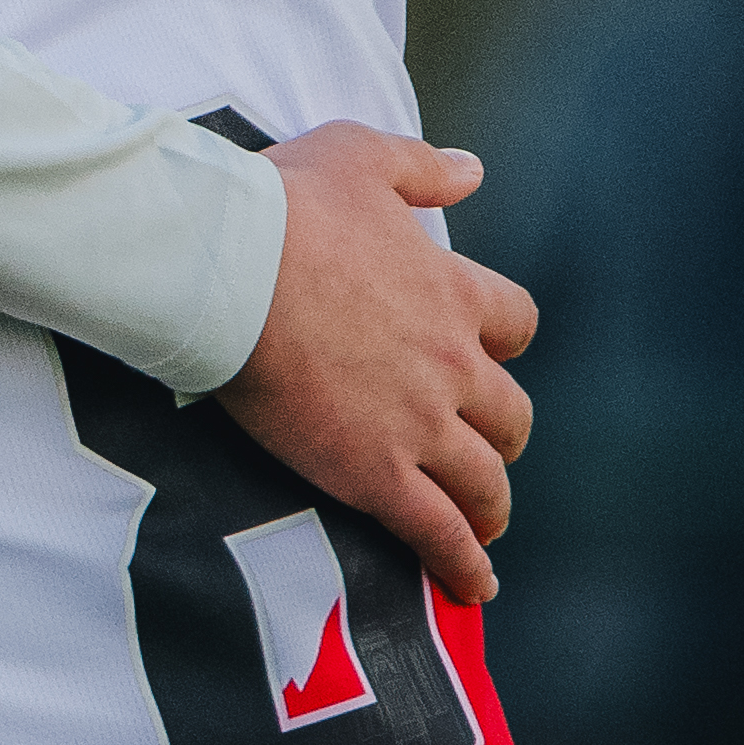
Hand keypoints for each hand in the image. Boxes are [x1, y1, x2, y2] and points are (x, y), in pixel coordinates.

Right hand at [214, 123, 536, 606]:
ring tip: (482, 528)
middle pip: (509, 414)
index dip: (504, 342)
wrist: (227, 266)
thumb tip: (474, 169)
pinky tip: (475, 587)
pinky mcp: (375, 473)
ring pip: (482, 482)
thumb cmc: (284, 205)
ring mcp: (419, 424)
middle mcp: (452, 363)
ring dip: (489, 507)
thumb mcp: (361, 156)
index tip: (489, 353)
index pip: (516, 323)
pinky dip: (463, 566)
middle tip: (483, 450)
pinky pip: (437, 531)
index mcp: (454, 291)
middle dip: (501, 436)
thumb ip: (424, 168)